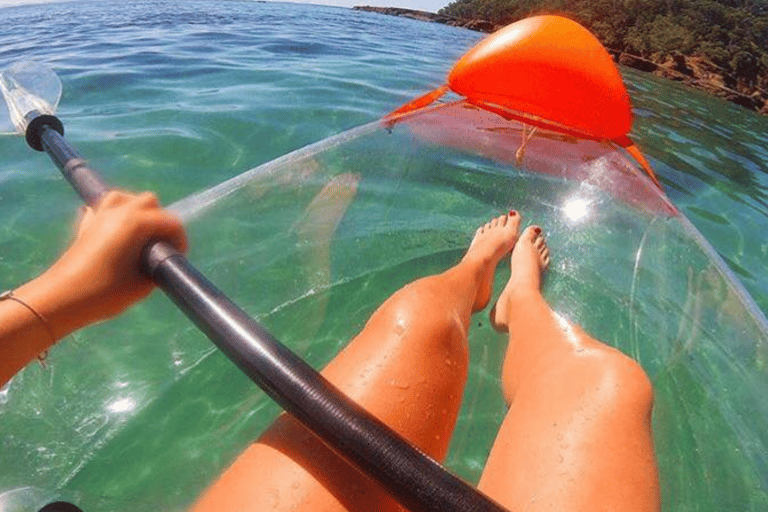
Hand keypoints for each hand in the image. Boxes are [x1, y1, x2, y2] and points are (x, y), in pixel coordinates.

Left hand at [40, 190, 187, 332]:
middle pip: (149, 201)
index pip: (171, 221)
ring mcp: (99, 215)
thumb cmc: (106, 293)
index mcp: (136, 222)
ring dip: (138, 210)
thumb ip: (158, 265)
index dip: (180, 239)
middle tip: (160, 245)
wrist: (63, 299)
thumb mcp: (143, 284)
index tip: (178, 257)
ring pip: (125, 197)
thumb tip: (160, 259)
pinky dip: (114, 215)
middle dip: (161, 220)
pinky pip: (103, 207)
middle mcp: (119, 211)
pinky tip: (116, 232)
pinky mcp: (85, 224)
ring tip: (141, 233)